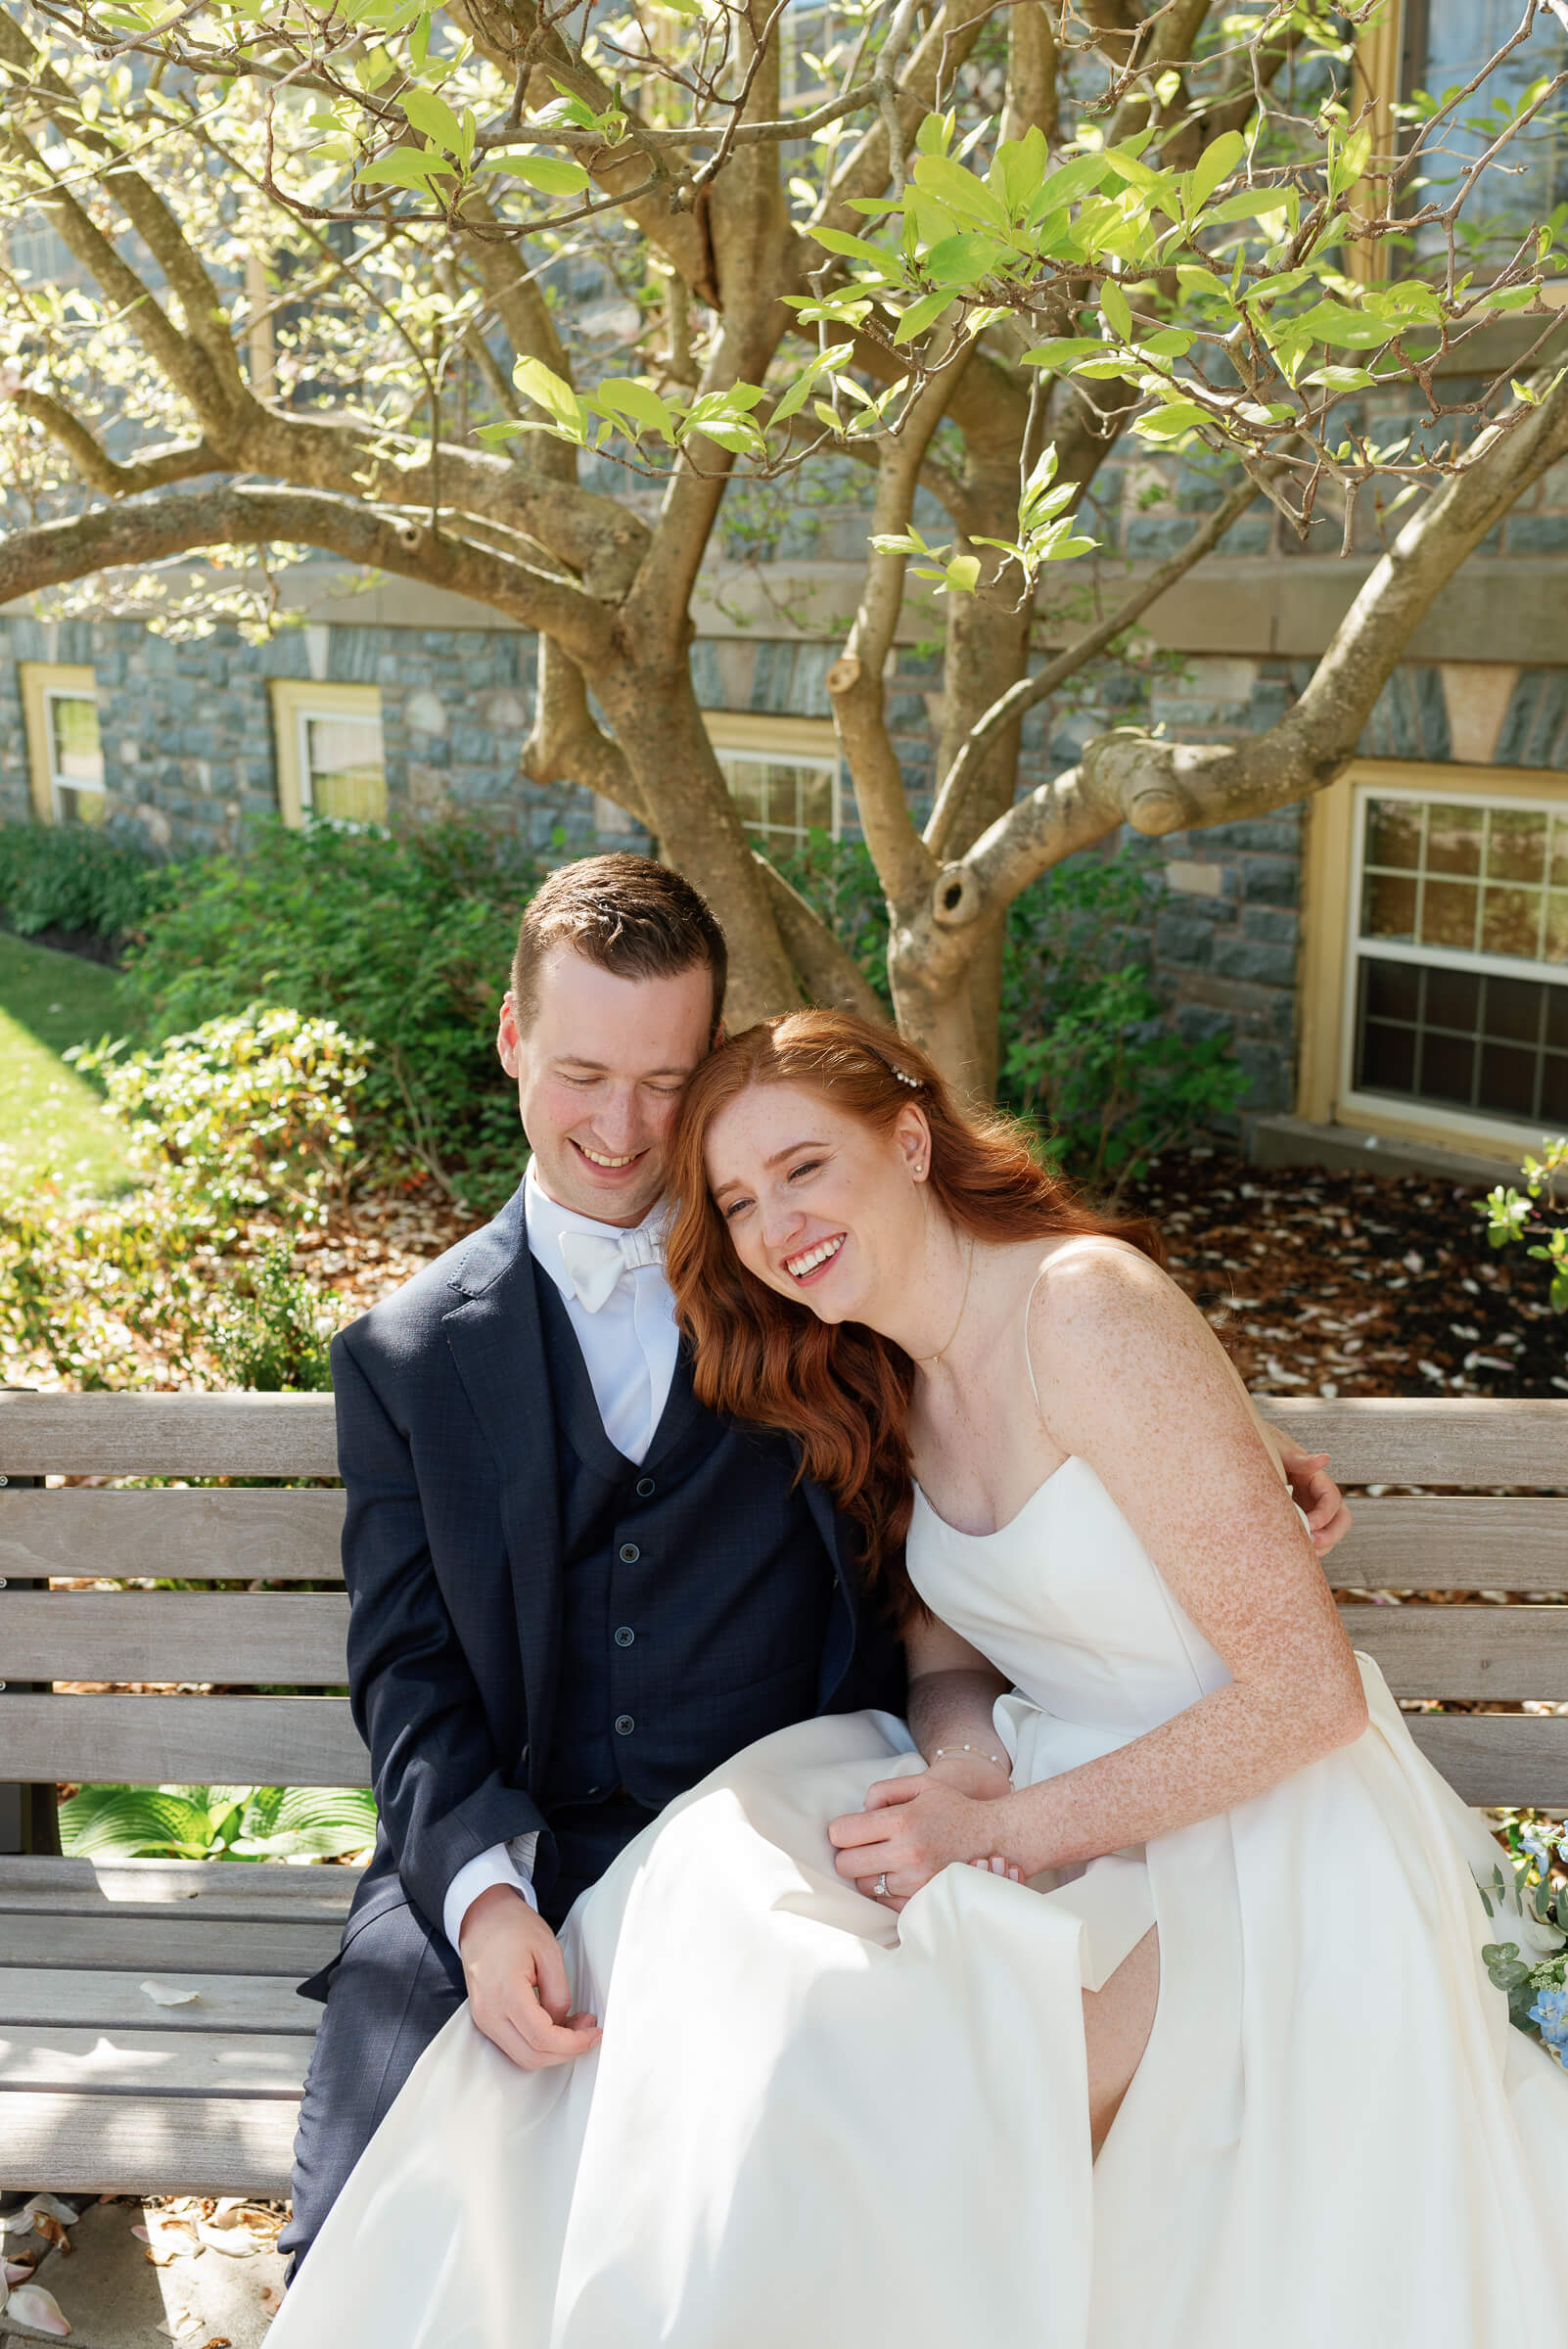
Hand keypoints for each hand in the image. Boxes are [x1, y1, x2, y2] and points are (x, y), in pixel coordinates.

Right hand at [458, 1884, 600, 2071]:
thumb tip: (563, 2024)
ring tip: (574, 2026)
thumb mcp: (548, 1951)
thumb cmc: (513, 1927)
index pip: (542, 2038)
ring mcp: (483, 2019)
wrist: (482, 1917)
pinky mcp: (484, 2019)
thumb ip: (558, 1993)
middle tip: (588, 2030)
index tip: (594, 2033)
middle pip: (531, 2057)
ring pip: (522, 2057)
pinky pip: (513, 2045)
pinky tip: (554, 2025)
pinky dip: (537, 2044)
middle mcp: (489, 2013)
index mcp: (505, 1993)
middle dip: (566, 2051)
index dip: (573, 2043)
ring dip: (552, 2051)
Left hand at [828, 1773, 1019, 1906]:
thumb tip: (860, 1811)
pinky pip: (885, 1903)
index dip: (840, 1831)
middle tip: (863, 1847)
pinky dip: (886, 1892)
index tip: (848, 1830)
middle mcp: (907, 1853)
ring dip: (868, 1874)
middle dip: (849, 1854)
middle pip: (846, 1865)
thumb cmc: (955, 1809)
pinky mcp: (923, 1900)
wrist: (995, 1839)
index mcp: (902, 1821)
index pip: (842, 1833)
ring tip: (885, 1860)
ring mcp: (915, 1881)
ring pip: (864, 1887)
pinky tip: (898, 1876)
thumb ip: (884, 1791)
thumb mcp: (922, 1784)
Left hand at [1281, 1446, 1352, 1557]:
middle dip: (1331, 1535)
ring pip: (1328, 1533)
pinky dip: (1306, 1548)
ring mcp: (1312, 1511)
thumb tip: (1324, 1459)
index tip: (1310, 1525)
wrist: (1256, 1458)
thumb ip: (1301, 1459)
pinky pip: (1311, 1537)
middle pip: (1341, 1520)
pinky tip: (1291, 1551)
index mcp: (1318, 1480)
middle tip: (1313, 1544)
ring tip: (1300, 1552)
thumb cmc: (1271, 1451)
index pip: (1332, 1499)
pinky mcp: (1301, 1521)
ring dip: (1320, 1546)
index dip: (1325, 1514)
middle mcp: (1320, 1498)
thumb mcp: (1282, 1452)